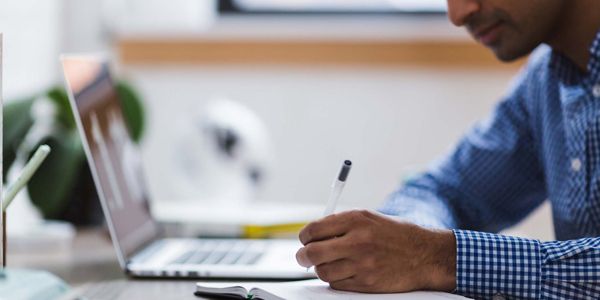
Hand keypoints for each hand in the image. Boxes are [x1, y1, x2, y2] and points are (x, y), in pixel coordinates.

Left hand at [296, 210, 455, 292]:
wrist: (425, 255)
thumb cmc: (395, 235)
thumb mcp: (368, 218)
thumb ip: (340, 224)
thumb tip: (312, 235)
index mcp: (356, 219)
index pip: (314, 230)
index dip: (304, 237)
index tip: (305, 240)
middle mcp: (358, 240)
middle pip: (312, 253)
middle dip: (303, 256)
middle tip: (304, 257)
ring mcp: (362, 264)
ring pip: (322, 272)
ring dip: (321, 269)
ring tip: (330, 264)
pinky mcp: (366, 283)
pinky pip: (337, 284)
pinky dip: (336, 280)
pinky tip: (345, 272)